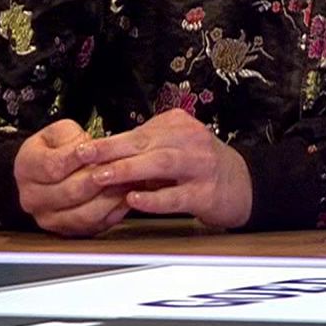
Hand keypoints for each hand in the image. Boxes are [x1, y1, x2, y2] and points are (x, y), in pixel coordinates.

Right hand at [14, 119, 130, 237]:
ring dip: (109, 197)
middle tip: (119, 167)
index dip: (76, 159)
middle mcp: (32, 198)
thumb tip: (89, 150)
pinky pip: (93, 226)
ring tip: (126, 182)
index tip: (94, 151)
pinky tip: (125, 197)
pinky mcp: (68, 230)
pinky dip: (113, 212)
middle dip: (98, 179)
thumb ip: (72, 138)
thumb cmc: (57, 148)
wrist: (50, 169)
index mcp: (26, 169)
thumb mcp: (60, 132)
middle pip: (69, 193)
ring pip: (83, 214)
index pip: (52, 167)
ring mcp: (49, 218)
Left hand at [81, 109, 254, 229]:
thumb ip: (145, 149)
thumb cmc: (200, 166)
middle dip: (112, 150)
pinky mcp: (206, 193)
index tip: (82, 149)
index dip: (108, 141)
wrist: (243, 184)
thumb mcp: (175, 146)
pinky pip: (177, 195)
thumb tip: (103, 157)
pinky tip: (135, 199)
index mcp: (179, 125)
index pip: (137, 132)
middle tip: (85, 158)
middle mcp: (191, 141)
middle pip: (146, 142)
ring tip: (104, 177)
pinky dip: (154, 197)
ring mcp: (200, 166)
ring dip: (129, 169)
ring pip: (161, 163)